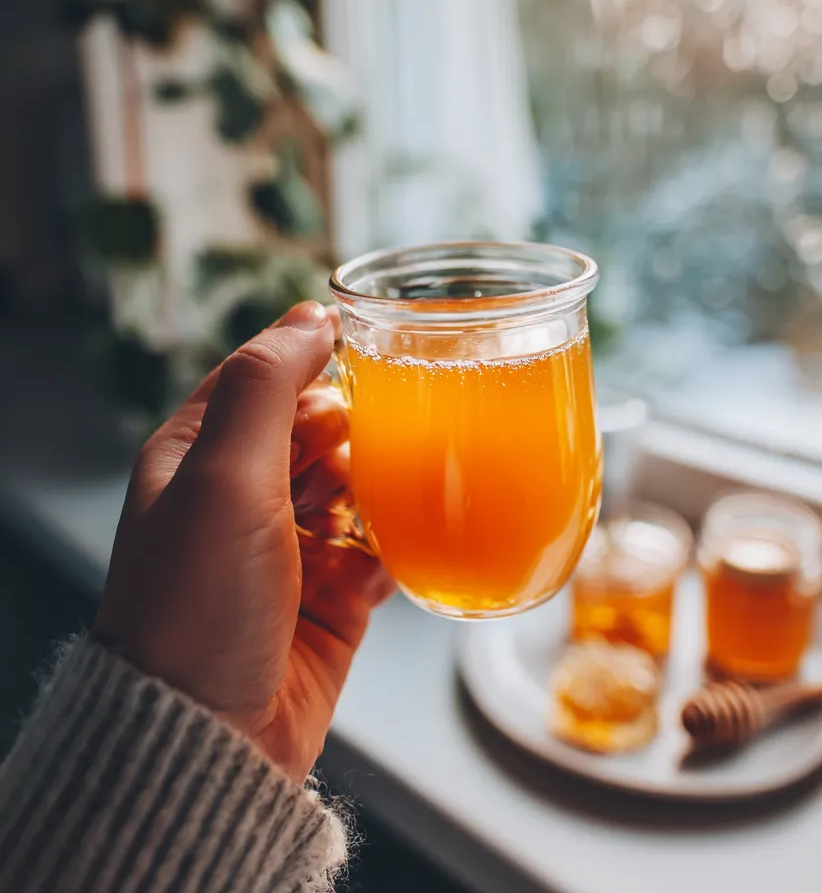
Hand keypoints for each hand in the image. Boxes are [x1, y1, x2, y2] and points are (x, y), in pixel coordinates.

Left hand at [93, 301, 393, 782]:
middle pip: (316, 428)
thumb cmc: (197, 603)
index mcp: (197, 457)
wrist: (211, 738)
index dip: (308, 358)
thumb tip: (311, 315)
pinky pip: (379, 549)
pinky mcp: (333, 597)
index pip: (259, 378)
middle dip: (349, 430)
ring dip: (376, 487)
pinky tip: (389, 557)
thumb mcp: (222, 476)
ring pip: (356, 484)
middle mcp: (242, 498)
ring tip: (372, 506)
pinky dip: (392, 548)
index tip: (365, 347)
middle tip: (362, 446)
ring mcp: (290, 547)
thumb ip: (266, 388)